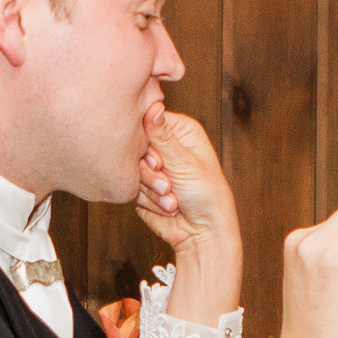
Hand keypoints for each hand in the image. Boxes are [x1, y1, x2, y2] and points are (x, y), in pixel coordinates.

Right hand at [135, 107, 237, 255]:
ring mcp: (152, 166)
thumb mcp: (185, 162)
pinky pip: (131, 187)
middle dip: (150, 171)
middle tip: (168, 184)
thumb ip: (162, 136)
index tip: (159, 161)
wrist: (202, 232)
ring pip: (131, 169)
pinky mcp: (142, 185)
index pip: (148, 121)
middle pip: (135, 146)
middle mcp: (166, 145)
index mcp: (181, 131)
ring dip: (151, 188)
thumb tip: (153, 105)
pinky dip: (147, 199)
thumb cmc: (206, 195)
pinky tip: (167, 205)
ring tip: (172, 198)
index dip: (147, 142)